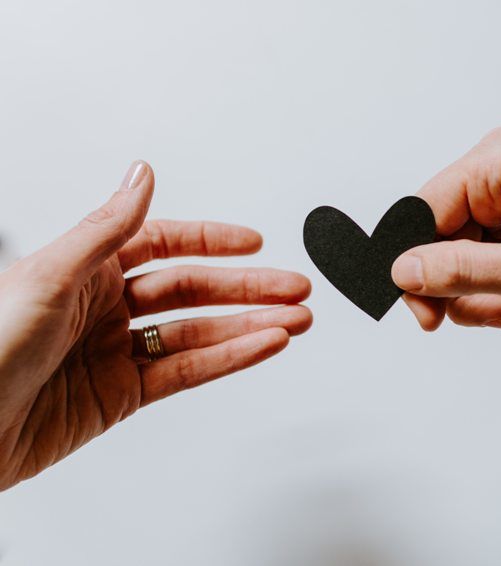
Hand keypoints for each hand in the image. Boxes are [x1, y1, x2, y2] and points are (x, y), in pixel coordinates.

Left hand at [0, 162, 311, 489]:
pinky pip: (187, 372)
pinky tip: (261, 345)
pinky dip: (229, 359)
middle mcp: (104, 307)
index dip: (211, 241)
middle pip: (192, 290)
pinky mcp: (123, 395)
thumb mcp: (48, 276)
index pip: (162, 244)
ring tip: (295, 319)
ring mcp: (117, 352)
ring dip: (250, 325)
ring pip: (198, 332)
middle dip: (247, 287)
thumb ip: (106, 228)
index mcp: (84, 269)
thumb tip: (142, 174)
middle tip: (293, 287)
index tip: (253, 242)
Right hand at [392, 127, 500, 329]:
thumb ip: (462, 272)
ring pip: (461, 252)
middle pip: (438, 239)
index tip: (430, 320)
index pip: (418, 217)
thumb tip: (401, 271)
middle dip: (463, 288)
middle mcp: (496, 167)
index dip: (416, 272)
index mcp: (494, 165)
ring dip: (486, 291)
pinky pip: (486, 252)